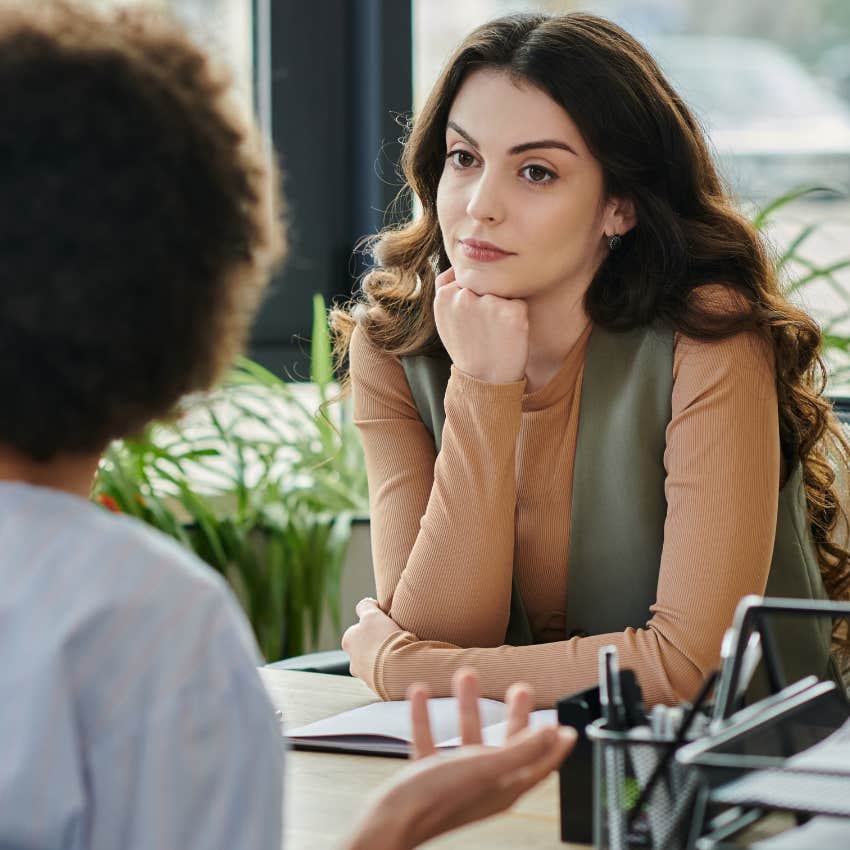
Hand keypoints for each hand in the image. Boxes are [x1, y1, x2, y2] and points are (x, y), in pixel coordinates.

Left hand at [341, 598, 404, 690]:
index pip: (356, 629)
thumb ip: (365, 606)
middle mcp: (353, 661)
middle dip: (376, 644)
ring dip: (385, 659)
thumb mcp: (372, 615)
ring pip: (375, 664)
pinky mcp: (381, 689)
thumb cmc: (384, 639)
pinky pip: (387, 676)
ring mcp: (367, 677)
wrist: (399, 668)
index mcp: (348, 641)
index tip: (382, 624)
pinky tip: (404, 663)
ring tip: (400, 652)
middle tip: (392, 638)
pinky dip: (393, 670)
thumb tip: (366, 603)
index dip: (369, 625)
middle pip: (364, 648)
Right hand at [346, 669, 576, 849]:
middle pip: (507, 746)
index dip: (555, 746)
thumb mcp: (483, 767)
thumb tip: (553, 734)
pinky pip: (431, 741)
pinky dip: (427, 717)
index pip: (539, 765)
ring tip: (465, 676)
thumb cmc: (435, 800)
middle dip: (514, 715)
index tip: (568, 728)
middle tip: (520, 690)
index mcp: (503, 786)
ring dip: (467, 705)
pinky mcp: (427, 777)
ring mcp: (454, 780)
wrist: (387, 821)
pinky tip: (420, 695)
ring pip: (467, 737)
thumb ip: (519, 750)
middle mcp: (483, 784)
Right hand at [433, 267, 528, 383]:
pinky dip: (518, 315)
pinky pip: (519, 301)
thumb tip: (456, 265)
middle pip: (484, 282)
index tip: (471, 319)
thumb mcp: (444, 319)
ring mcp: (488, 303)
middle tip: (484, 327)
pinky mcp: (511, 311)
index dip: (472, 296)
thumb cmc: (467, 347)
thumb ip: (446, 290)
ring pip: (501, 289)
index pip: (464, 276)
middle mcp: (463, 296)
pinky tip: (507, 334)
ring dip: (502, 305)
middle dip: (487, 298)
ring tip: (495, 331)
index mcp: (444, 296)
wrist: (484, 380)